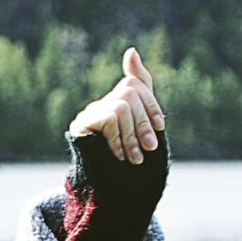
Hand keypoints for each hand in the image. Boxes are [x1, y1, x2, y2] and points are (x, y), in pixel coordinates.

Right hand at [69, 47, 162, 163]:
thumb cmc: (127, 161)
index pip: (135, 84)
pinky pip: (110, 119)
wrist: (105, 191)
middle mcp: (101, 104)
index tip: (161, 127)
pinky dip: (118, 139)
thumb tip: (131, 49)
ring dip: (132, 135)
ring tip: (136, 158)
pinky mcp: (80, 125)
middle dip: (144, 122)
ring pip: (122, 107)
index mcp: (116, 103)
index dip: (151, 104)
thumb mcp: (141, 129)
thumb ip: (142, 93)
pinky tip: (120, 157)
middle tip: (151, 148)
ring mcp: (89, 113)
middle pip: (129, 93)